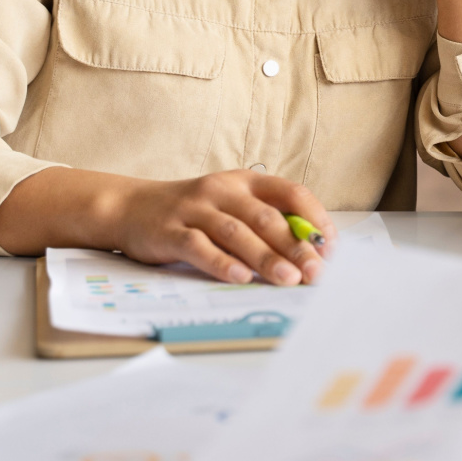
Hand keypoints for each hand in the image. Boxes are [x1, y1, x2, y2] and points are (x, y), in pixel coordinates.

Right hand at [111, 169, 335, 285]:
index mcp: (246, 181)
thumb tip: (310, 251)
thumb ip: (265, 222)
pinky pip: (199, 247)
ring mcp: (195, 209)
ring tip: (289, 279)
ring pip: (237, 233)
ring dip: (266, 258)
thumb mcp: (232, 206)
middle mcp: (223, 190)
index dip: (315, 218)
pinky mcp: (170, 231)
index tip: (330, 246)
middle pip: (267, 218)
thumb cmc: (194, 213)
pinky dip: (221, 263)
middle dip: (295, 246)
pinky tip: (240, 278)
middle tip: (316, 272)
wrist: (131, 207)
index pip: (291, 193)